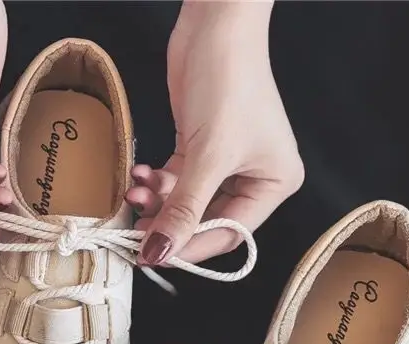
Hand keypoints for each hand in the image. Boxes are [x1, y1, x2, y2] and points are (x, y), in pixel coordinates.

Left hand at [127, 0, 303, 266]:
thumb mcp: (207, 155)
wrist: (216, 22)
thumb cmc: (229, 83)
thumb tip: (159, 253)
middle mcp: (255, 178)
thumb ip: (183, 209)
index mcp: (274, 184)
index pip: (231, 232)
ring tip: (135, 194)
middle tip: (137, 230)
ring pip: (189, 202)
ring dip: (160, 202)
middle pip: (208, 220)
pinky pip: (179, 181)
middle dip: (171, 223)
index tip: (156, 256)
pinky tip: (140, 176)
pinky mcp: (203, 148)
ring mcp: (228, 164)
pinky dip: (158, 182)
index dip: (192, 247)